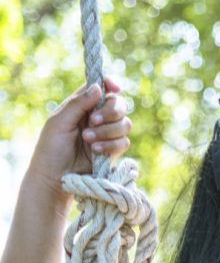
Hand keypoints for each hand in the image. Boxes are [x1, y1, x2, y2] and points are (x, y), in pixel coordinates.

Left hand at [24, 76, 132, 198]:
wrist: (55, 178)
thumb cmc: (51, 148)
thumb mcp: (59, 122)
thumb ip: (78, 104)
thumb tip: (98, 87)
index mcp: (81, 106)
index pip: (100, 88)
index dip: (110, 85)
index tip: (115, 88)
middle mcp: (96, 117)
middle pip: (118, 104)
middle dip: (111, 112)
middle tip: (94, 120)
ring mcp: (106, 134)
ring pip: (124, 124)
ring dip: (108, 131)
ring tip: (88, 140)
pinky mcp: (112, 150)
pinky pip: (123, 142)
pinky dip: (111, 145)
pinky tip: (95, 150)